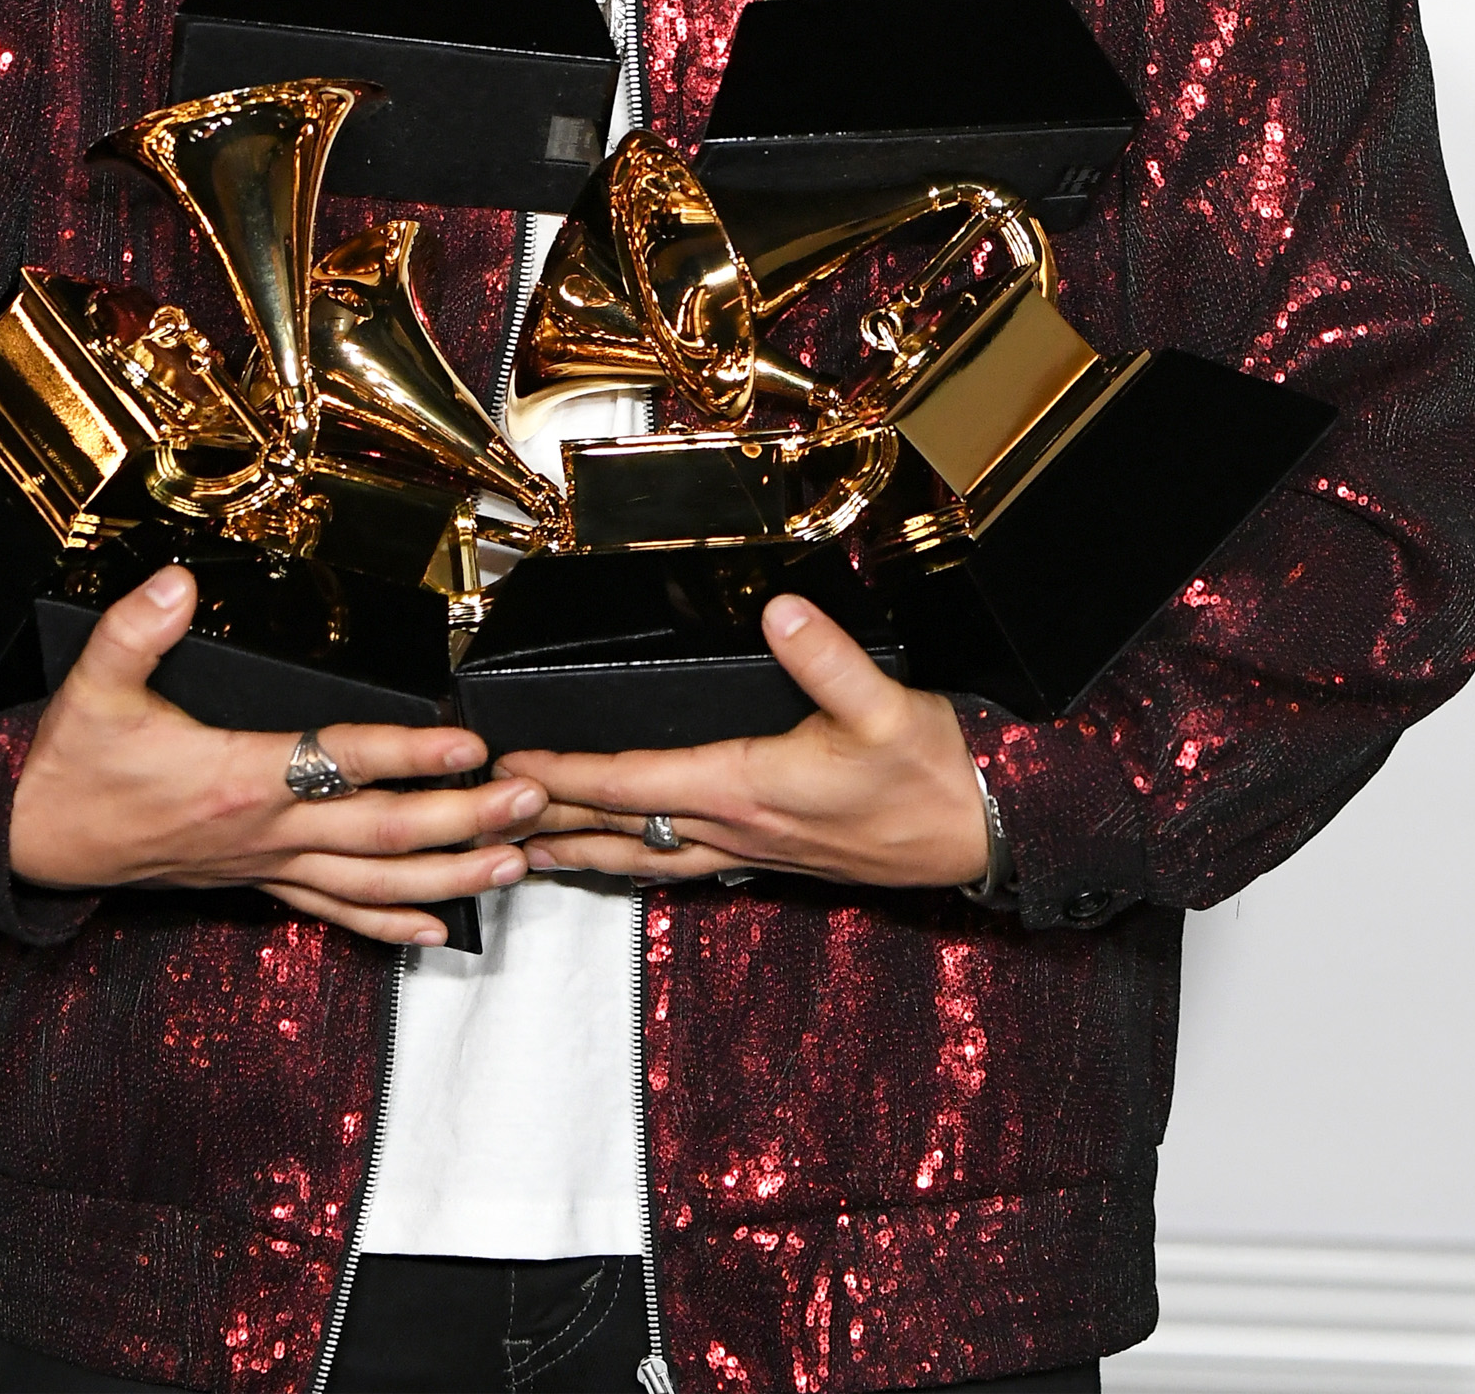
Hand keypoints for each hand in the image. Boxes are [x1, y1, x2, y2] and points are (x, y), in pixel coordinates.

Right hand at [8, 566, 546, 945]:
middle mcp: (264, 831)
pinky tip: (437, 927)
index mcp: (237, 779)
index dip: (409, 752)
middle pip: (382, 831)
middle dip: (463, 818)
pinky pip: (335, 911)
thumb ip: (135, 629)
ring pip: (374, 880)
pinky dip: (390, 922)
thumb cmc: (71, 768)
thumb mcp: (91, 687)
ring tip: (514, 862)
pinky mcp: (258, 883)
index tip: (469, 744)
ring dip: (449, 874)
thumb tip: (176, 582)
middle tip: (529, 802)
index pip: (341, 760)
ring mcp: (266, 865)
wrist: (33, 842)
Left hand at [501, 593, 990, 889]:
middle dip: (552, 823)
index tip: (512, 765)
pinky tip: (634, 856)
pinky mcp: (777, 854)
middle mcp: (740, 829)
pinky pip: (685, 862)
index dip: (566, 775)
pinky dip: (640, 858)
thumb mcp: (888, 708)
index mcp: (749, 789)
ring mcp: (756, 849)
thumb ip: (830, 660)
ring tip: (532, 850)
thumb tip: (781, 612)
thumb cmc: (936, 776)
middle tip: (487, 819)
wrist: (987, 832)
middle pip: (623, 830)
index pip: (633, 785)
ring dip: (586, 851)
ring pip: (648, 856)